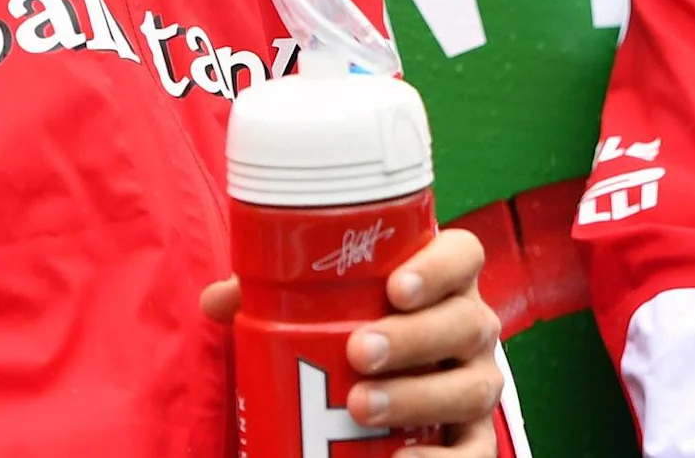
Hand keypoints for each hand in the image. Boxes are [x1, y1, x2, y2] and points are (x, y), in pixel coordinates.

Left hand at [197, 227, 502, 452]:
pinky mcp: (475, 439)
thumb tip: (217, 301)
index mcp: (442, 284)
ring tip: (361, 406)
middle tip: (359, 351)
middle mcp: (470, 330)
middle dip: (414, 337)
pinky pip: (477, 452)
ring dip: (419, 396)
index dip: (438, 268)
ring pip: (473, 387)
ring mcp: (476, 385)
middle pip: (466, 323)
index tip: (394, 287)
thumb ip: (270, 298)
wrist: (367, 407)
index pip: (462, 257)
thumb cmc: (346, 338)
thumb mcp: (312, 315)